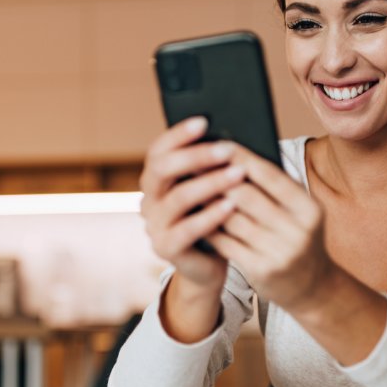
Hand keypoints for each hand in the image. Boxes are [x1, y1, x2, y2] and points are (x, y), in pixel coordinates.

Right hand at [139, 117, 243, 291]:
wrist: (209, 264)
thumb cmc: (214, 219)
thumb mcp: (211, 189)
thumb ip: (211, 168)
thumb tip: (232, 135)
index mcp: (155, 180)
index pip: (158, 150)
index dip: (178, 134)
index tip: (204, 121)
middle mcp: (149, 200)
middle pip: (162, 169)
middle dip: (195, 156)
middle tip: (227, 149)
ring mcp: (154, 226)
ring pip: (178, 198)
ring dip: (210, 183)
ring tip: (238, 174)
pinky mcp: (165, 249)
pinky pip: (187, 229)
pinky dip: (210, 215)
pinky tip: (231, 205)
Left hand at [207, 145, 334, 312]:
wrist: (311, 286)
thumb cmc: (296, 236)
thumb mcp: (298, 212)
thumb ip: (274, 188)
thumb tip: (234, 155)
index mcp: (309, 208)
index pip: (270, 176)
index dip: (242, 158)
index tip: (218, 144)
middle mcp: (298, 231)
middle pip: (246, 196)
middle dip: (217, 178)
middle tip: (193, 162)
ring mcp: (280, 253)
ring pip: (231, 219)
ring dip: (208, 201)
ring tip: (189, 186)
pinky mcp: (261, 270)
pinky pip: (226, 243)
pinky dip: (209, 226)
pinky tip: (195, 215)